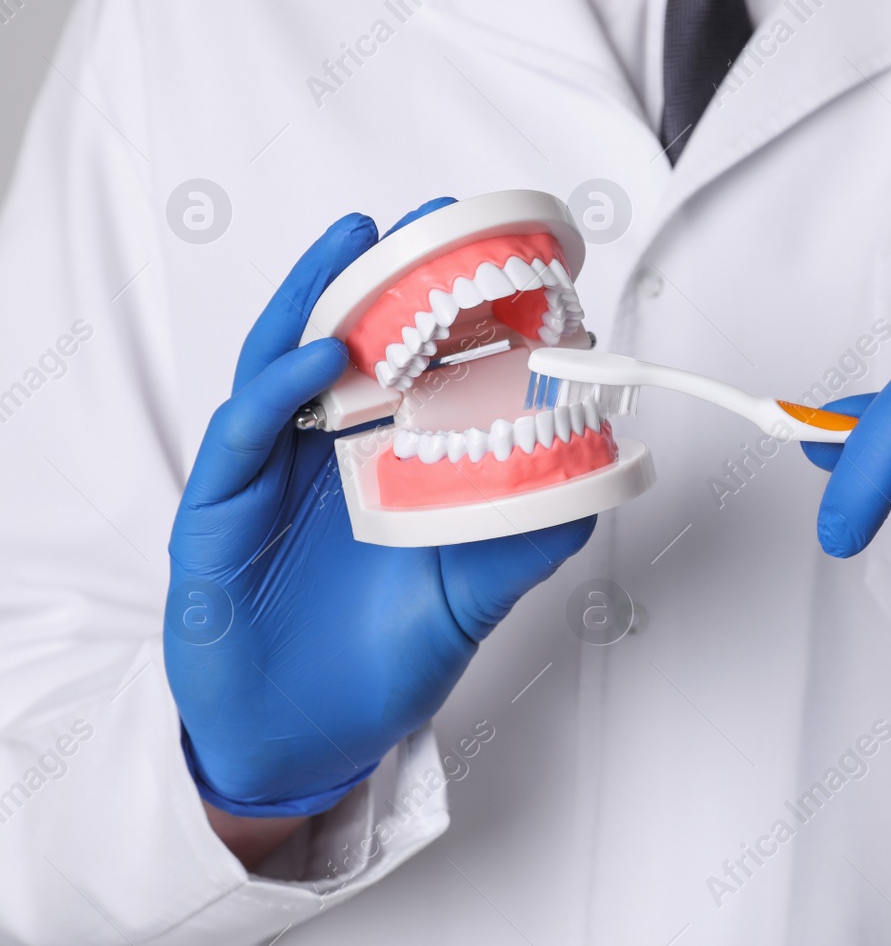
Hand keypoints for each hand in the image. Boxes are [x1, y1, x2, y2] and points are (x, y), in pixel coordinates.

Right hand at [165, 200, 593, 831]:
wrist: (300, 742)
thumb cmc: (380, 663)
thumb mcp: (470, 597)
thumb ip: (527, 540)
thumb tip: (598, 482)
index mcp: (389, 457)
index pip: (420, 365)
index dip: (454, 309)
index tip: (503, 259)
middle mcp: (329, 448)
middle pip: (353, 340)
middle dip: (390, 275)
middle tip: (433, 220)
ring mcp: (271, 470)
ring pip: (284, 360)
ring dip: (319, 298)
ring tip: (361, 243)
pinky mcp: (221, 506)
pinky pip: (245, 431)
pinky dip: (277, 387)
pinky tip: (317, 356)